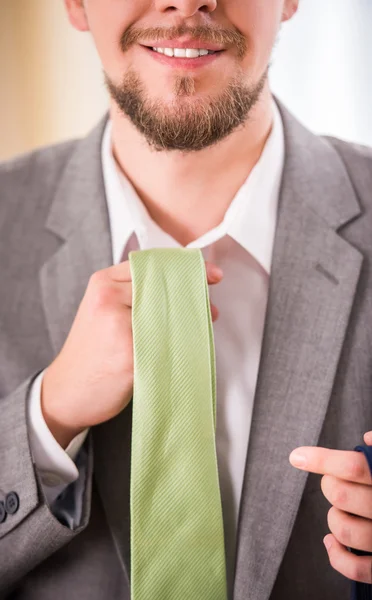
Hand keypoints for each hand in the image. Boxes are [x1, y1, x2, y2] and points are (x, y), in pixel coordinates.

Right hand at [41, 259, 222, 448]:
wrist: (66, 393)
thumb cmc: (92, 354)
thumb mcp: (104, 311)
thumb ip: (136, 295)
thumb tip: (187, 291)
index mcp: (103, 282)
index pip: (154, 264)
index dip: (188, 268)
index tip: (212, 275)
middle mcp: (109, 298)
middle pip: (166, 286)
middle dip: (194, 297)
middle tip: (210, 310)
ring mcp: (119, 326)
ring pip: (172, 315)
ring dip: (192, 323)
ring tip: (198, 333)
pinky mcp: (128, 354)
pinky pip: (169, 344)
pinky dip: (184, 346)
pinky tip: (187, 352)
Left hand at [289, 431, 371, 583]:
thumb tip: (369, 439)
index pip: (354, 466)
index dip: (322, 459)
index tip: (298, 456)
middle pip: (341, 493)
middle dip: (329, 484)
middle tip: (335, 481)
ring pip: (344, 529)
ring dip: (333, 517)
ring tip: (340, 509)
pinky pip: (358, 568)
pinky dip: (336, 556)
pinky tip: (331, 541)